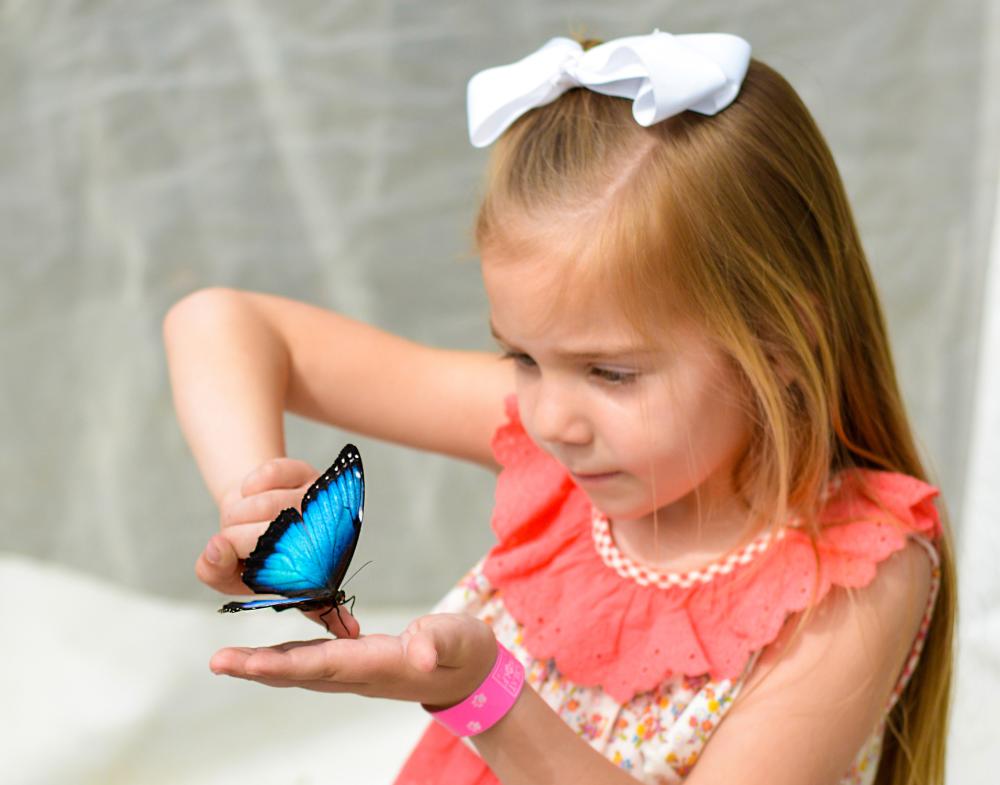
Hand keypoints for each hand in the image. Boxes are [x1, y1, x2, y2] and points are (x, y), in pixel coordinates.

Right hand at [195, 458, 358, 636]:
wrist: (251, 509)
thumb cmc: (245, 548)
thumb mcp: (226, 571)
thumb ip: (215, 572)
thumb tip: (216, 547)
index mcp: (311, 574)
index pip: (287, 575)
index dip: (253, 566)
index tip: (235, 560)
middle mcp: (326, 538)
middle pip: (274, 535)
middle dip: (236, 536)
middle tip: (230, 538)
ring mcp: (320, 504)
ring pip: (267, 505)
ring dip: (237, 512)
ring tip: (238, 519)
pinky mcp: (308, 474)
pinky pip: (272, 474)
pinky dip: (249, 485)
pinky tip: (250, 494)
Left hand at [210, 613, 497, 707]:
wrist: (472, 675)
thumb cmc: (466, 651)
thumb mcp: (459, 639)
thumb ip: (440, 641)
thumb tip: (422, 652)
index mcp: (379, 665)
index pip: (323, 664)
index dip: (282, 664)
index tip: (245, 663)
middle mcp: (360, 675)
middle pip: (301, 674)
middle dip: (257, 668)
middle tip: (218, 662)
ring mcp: (358, 674)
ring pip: (303, 672)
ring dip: (264, 667)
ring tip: (228, 660)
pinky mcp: (359, 666)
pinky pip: (314, 665)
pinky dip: (286, 660)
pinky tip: (268, 654)